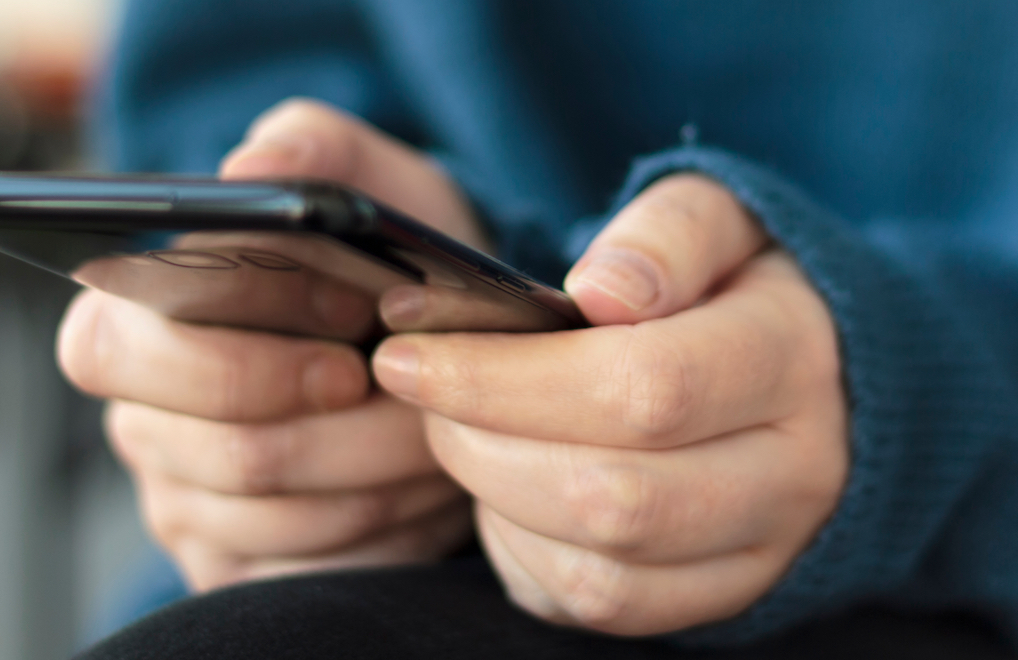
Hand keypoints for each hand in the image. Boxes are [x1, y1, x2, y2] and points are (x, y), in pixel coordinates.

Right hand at [57, 99, 477, 590]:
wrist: (433, 342)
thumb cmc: (383, 260)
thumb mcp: (367, 179)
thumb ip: (310, 147)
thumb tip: (247, 170)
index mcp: (131, 320)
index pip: (124, 346)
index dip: (249, 349)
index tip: (355, 328)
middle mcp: (143, 418)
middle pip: (228, 450)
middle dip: (349, 424)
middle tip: (412, 389)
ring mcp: (183, 503)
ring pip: (280, 515)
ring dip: (383, 471)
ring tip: (437, 432)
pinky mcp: (235, 566)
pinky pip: (306, 570)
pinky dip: (383, 528)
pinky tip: (420, 488)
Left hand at [372, 174, 847, 634]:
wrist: (811, 378)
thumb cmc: (733, 288)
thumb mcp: (715, 221)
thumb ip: (665, 236)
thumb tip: (602, 291)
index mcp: (792, 359)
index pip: (644, 387)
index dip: (505, 378)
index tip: (410, 349)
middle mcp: (792, 473)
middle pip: (612, 496)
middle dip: (479, 443)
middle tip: (417, 388)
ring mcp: (759, 552)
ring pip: (600, 573)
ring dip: (492, 501)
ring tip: (456, 430)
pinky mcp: (716, 599)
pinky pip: (599, 607)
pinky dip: (521, 553)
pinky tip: (501, 489)